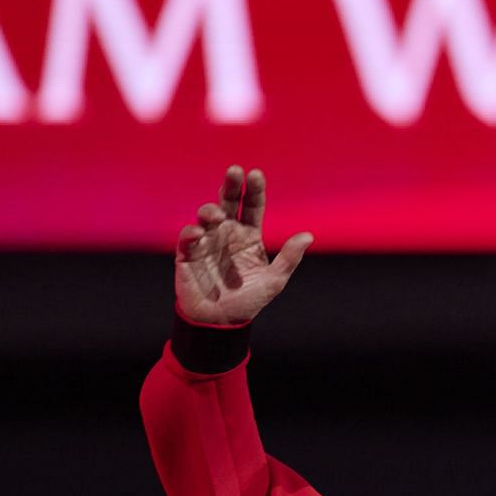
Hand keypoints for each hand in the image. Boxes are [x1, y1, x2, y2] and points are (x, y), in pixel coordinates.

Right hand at [174, 165, 313, 325]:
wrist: (219, 324)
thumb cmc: (248, 302)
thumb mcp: (274, 282)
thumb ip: (289, 259)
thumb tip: (308, 236)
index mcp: (249, 235)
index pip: (252, 206)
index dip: (254, 190)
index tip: (256, 175)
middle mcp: (227, 233)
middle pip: (228, 201)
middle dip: (231, 185)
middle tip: (234, 171)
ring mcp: (207, 241)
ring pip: (206, 216)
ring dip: (210, 210)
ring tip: (216, 215)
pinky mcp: (188, 254)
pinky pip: (188, 238)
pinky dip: (191, 234)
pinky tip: (198, 234)